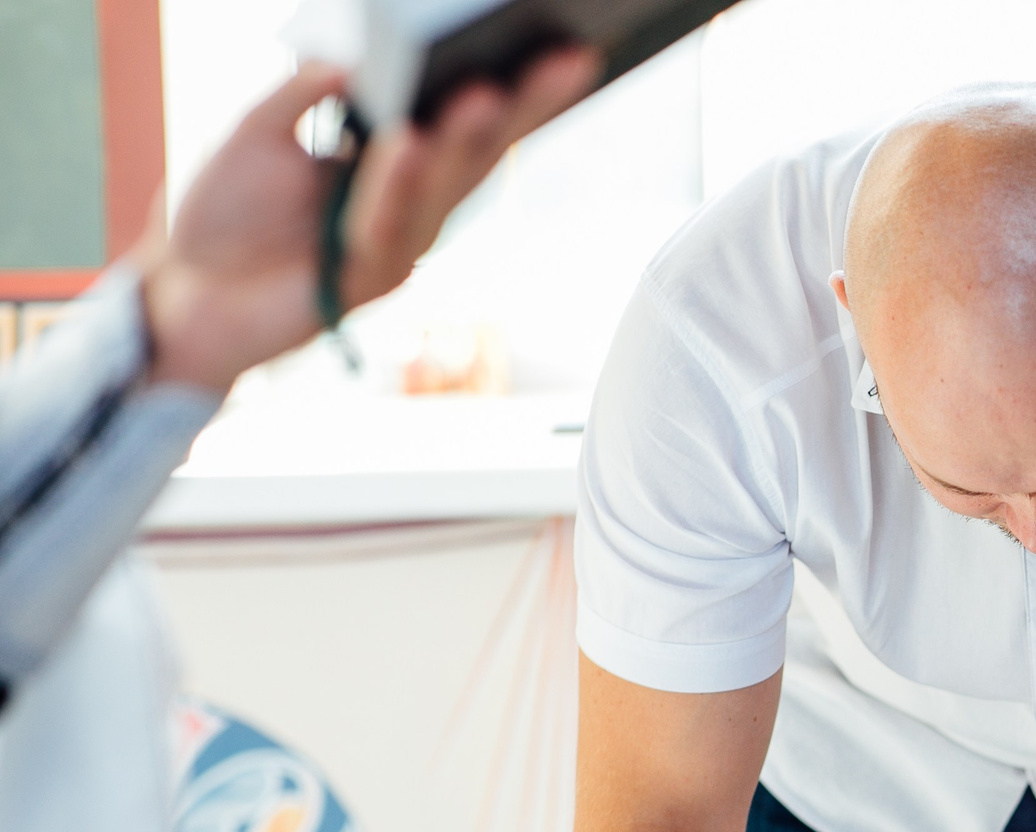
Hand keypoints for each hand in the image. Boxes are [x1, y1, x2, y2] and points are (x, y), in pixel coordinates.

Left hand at [139, 50, 595, 392]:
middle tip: (562, 60)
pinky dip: (396, 183)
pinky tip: (409, 141)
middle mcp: (405, 204)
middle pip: (475, 150)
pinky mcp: (366, 280)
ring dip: (465, 140)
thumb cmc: (219, 215)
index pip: (460, 120)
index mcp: (389, 164)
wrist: (181, 292)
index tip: (548, 44)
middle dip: (522, 105)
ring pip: (441, 188)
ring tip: (486, 92)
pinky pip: (386, 224)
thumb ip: (302, 92)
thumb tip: (352, 57)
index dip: (509, 87)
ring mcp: (393, 245)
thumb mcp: (254, 130)